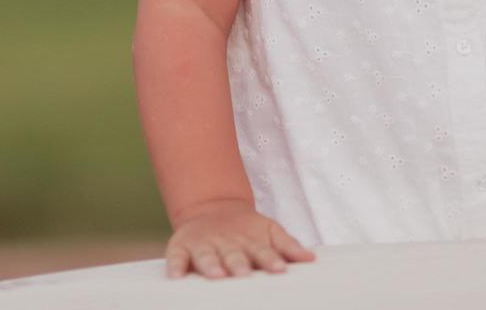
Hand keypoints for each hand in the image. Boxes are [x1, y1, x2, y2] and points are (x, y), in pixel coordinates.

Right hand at [164, 199, 315, 279]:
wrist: (211, 209)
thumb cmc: (246, 231)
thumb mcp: (268, 232)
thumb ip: (287, 246)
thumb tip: (310, 259)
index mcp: (249, 241)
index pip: (262, 251)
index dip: (270, 259)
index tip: (279, 269)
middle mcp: (226, 243)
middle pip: (233, 254)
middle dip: (238, 264)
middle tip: (243, 274)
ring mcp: (203, 244)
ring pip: (206, 255)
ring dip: (210, 264)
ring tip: (215, 275)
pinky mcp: (181, 247)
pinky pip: (176, 257)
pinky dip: (175, 265)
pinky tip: (176, 276)